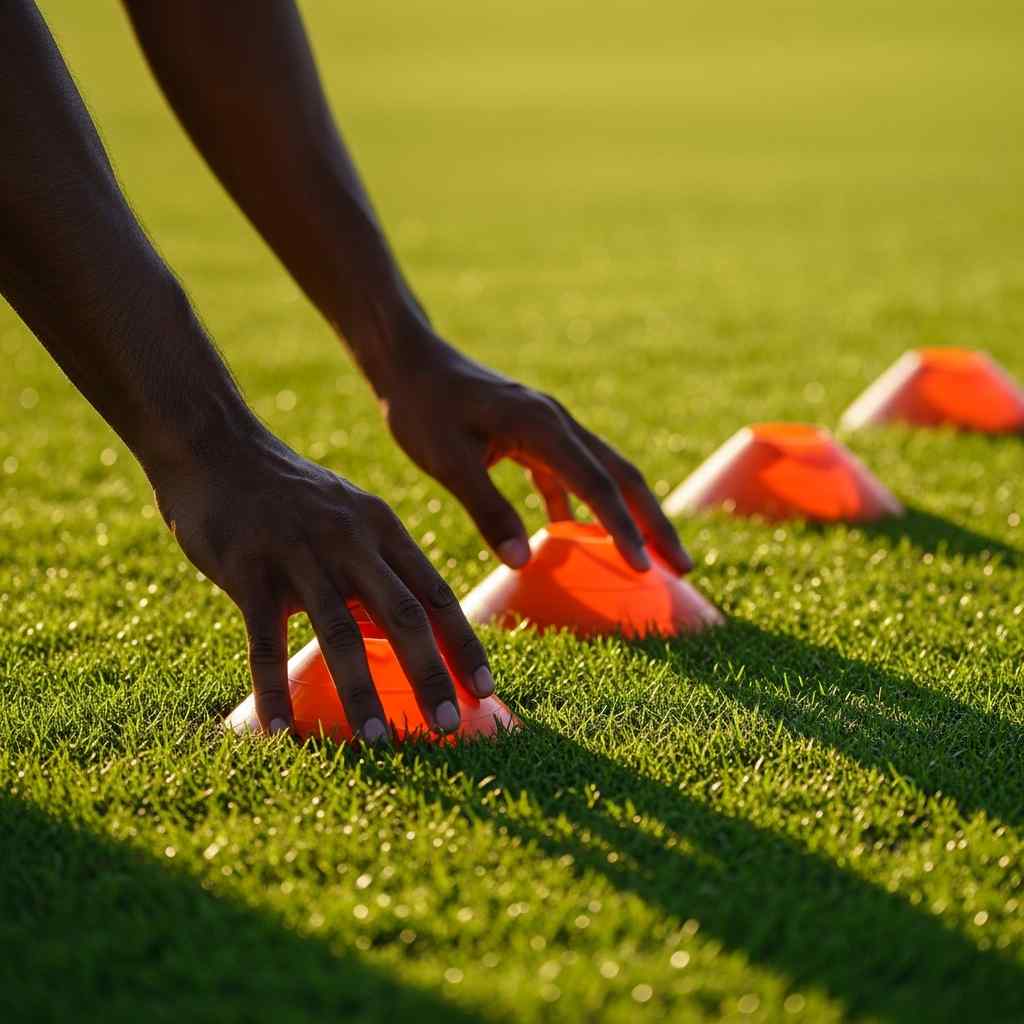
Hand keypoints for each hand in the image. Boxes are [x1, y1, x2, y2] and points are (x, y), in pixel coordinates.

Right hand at [148, 423, 493, 739]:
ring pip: (340, 632)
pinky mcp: (249, 570)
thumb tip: (408, 628)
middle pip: (404, 615)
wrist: (215, 446)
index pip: (437, 594)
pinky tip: (279, 728)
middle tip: (450, 726)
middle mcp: (351, 540)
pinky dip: (273, 687)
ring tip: (379, 740)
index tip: (486, 690)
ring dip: (362, 691)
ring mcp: (300, 553)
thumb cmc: (288, 494)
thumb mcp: (348, 516)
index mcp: (382, 528)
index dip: (463, 645)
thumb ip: (379, 565)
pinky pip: (265, 640)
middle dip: (431, 675)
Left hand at [381, 335, 693, 574]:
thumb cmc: (423, 407)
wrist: (409, 361)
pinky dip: (583, 504)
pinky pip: (571, 473)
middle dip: (654, 522)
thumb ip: (488, 510)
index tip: (646, 570)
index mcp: (543, 427)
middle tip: (682, 566)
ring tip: (649, 557)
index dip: (624, 529)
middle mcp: (558, 423)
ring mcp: (550, 426)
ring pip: (603, 474)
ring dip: (628, 514)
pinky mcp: (534, 434)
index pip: (598, 485)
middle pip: (622, 476)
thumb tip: (522, 563)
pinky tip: (576, 533)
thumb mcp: (448, 462)